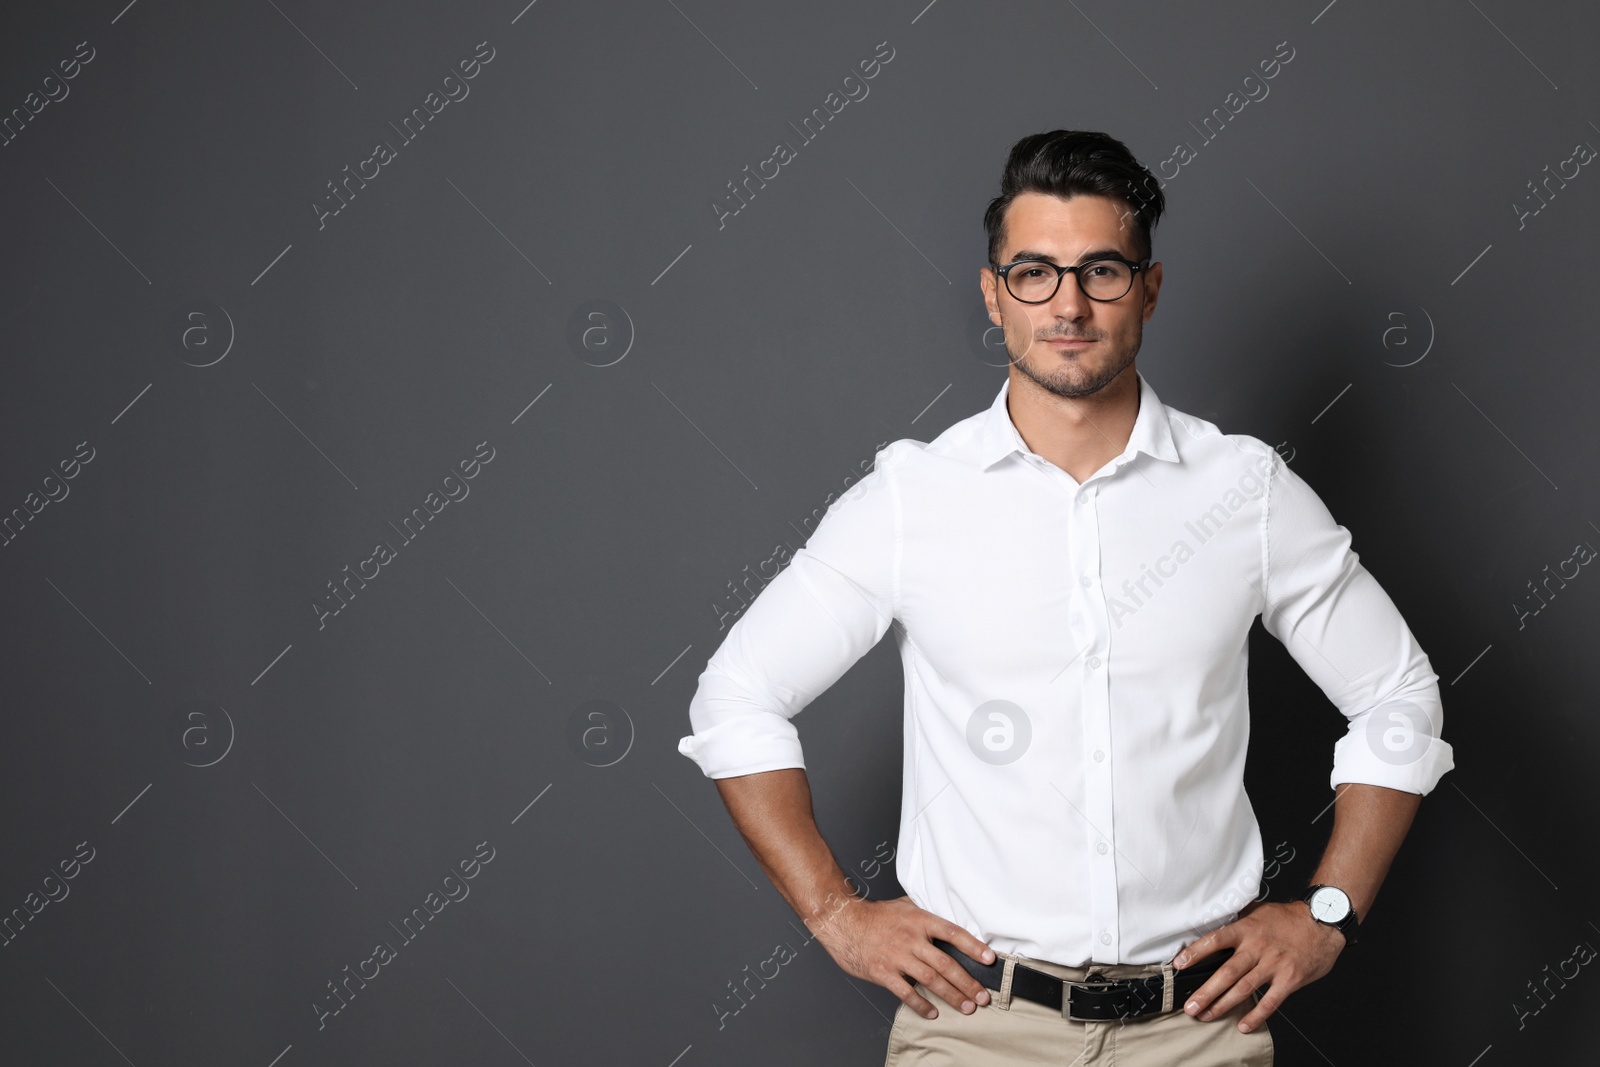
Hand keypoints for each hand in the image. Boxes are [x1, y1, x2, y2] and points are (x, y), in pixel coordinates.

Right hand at [811, 894, 994, 1018]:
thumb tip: (946, 916)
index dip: (973, 947)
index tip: (989, 960)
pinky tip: (933, 1012)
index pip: (953, 933)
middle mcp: (911, 939)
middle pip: (946, 964)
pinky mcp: (884, 973)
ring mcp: (898, 957)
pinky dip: (921, 1005)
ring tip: (967, 1007)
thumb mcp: (904, 905)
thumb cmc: (875, 915)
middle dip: (968, 983)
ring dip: (952, 996)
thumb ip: (925, 913)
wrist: (844, 922)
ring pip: (931, 980)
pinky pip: (907, 993)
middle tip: (983, 997)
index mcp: (919, 920)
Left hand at [1171, 900, 1345, 1032]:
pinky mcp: (1289, 979)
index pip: (1215, 940)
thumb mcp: (1258, 911)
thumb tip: (1213, 921)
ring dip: (1222, 1005)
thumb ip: (1237, 920)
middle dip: (1206, 992)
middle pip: (1226, 972)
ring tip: (1206, 1015)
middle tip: (1190, 1006)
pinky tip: (1243, 1025)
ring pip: (1243, 989)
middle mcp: (1257, 947)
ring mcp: (1274, 964)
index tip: (1179, 965)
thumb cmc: (1288, 918)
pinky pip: (1270, 1001)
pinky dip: (1256, 1015)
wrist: (1322, 922)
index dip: (1196, 952)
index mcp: (1246, 929)